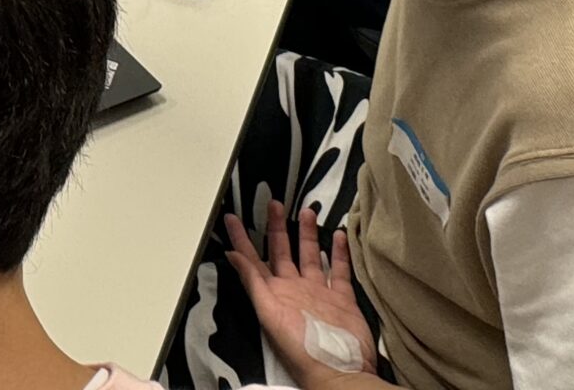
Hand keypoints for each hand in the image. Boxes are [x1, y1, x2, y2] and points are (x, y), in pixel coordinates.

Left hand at [224, 204, 379, 389]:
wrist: (339, 370)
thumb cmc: (301, 348)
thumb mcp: (269, 312)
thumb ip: (253, 282)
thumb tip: (232, 255)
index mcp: (274, 293)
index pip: (252, 259)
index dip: (241, 238)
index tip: (231, 217)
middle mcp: (294, 289)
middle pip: (282, 251)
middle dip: (276, 227)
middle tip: (273, 202)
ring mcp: (318, 293)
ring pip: (310, 256)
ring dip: (307, 234)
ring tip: (306, 211)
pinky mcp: (341, 299)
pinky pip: (339, 271)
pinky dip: (339, 253)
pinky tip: (339, 235)